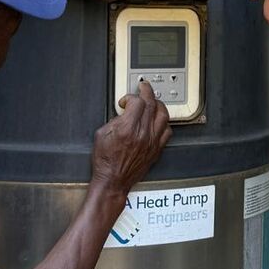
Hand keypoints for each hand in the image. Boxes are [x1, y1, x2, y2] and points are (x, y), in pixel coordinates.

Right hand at [90, 81, 171, 195]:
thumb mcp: (101, 134)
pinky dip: (164, 122)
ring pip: (163, 115)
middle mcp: (142, 134)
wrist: (113, 181)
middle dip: (147, 92)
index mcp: (127, 129)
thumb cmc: (105, 161)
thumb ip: (115, 119)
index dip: (131, 96)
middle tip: (144, 87)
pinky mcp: (157, 149)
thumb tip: (124, 112)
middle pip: (151, 104)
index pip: (138, 101)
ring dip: (158, 104)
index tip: (126, 100)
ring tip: (153, 101)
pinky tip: (158, 121)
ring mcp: (152, 142)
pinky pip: (167, 131)